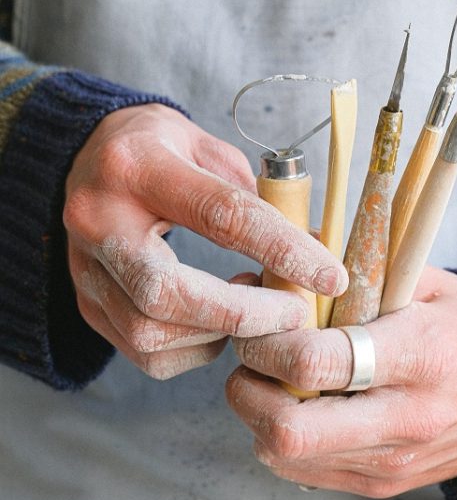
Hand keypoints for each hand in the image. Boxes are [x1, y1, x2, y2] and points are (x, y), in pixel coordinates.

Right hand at [64, 104, 346, 378]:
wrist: (86, 154)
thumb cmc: (160, 148)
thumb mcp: (208, 148)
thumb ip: (256, 194)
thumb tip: (314, 245)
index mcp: (139, 167)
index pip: (219, 214)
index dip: (281, 249)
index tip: (329, 276)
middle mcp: (100, 220)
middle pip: (167, 292)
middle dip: (243, 314)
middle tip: (293, 312)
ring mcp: (85, 267)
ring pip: (151, 332)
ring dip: (219, 332)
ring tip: (253, 307)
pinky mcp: (86, 302)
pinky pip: (142, 351)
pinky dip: (192, 350)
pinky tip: (217, 324)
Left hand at [227, 267, 456, 495]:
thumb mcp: (426, 281)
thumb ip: (357, 268)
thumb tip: (288, 244)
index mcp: (418, 355)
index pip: (316, 364)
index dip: (269, 340)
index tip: (267, 315)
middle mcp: (403, 419)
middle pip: (286, 430)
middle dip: (248, 387)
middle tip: (254, 353)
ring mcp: (391, 460)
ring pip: (282, 455)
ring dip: (257, 412)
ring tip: (274, 374)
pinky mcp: (382, 483)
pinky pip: (301, 471)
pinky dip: (281, 435)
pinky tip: (299, 400)